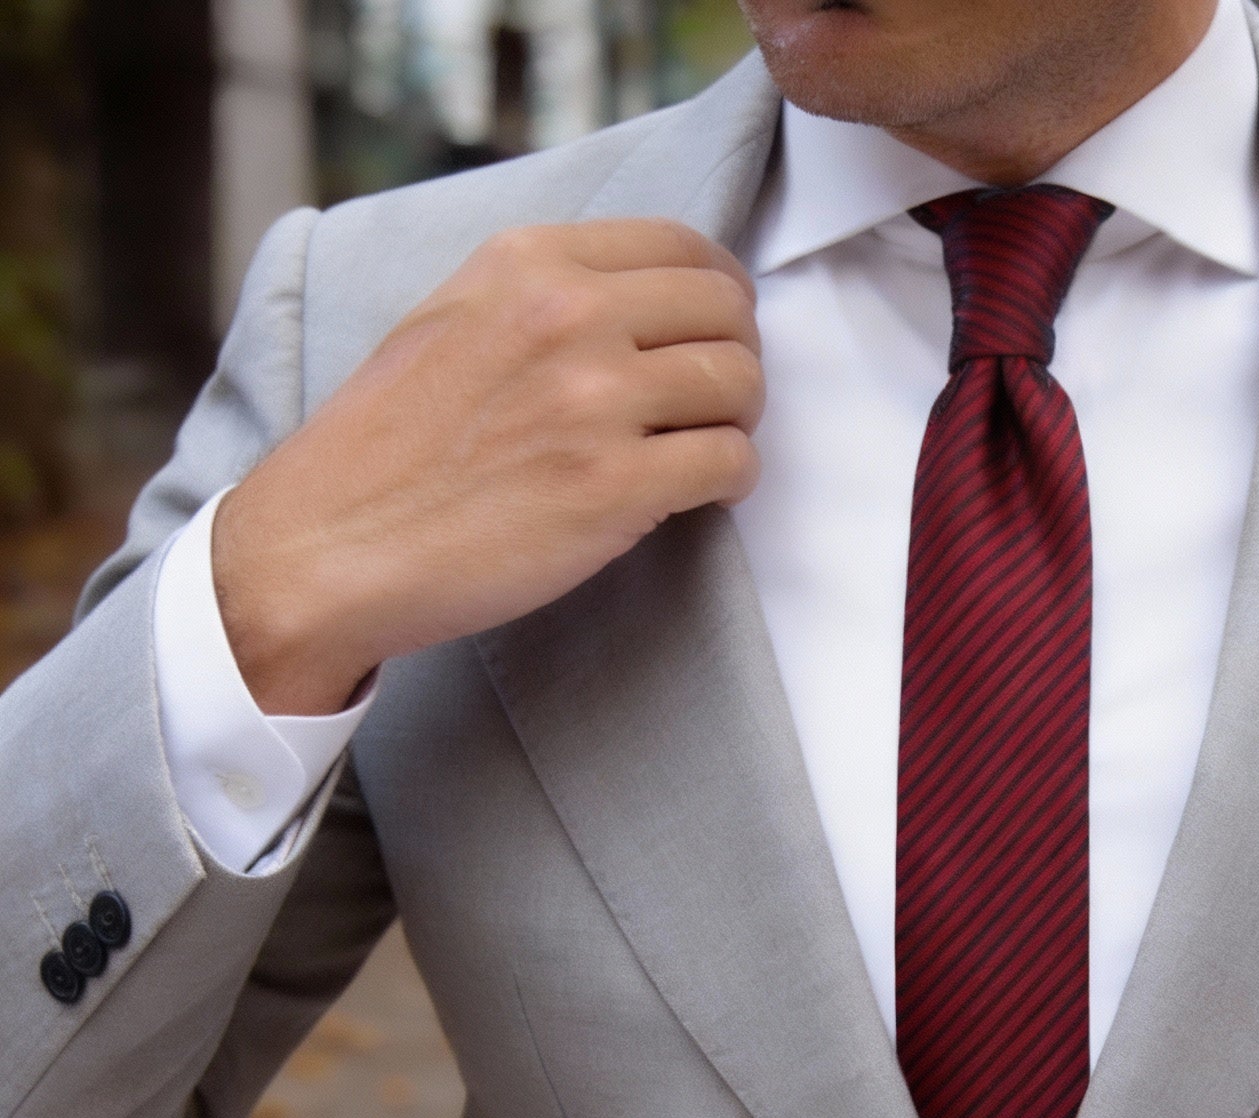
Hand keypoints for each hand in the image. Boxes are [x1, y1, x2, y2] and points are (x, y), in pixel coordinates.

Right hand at [212, 220, 764, 716]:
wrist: (330, 543)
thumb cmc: (388, 446)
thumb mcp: (451, 317)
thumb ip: (539, 294)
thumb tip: (637, 297)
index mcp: (527, 262)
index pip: (681, 244)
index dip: (719, 291)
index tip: (715, 330)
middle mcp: (568, 316)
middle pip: (726, 310)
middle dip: (738, 355)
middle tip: (718, 400)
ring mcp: (594, 401)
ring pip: (739, 383)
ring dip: (739, 421)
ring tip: (706, 447)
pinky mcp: (615, 487)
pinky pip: (729, 463)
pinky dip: (733, 480)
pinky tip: (703, 493)